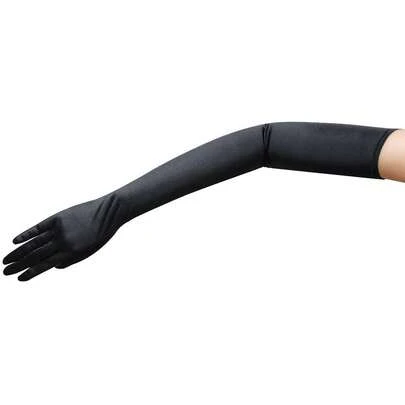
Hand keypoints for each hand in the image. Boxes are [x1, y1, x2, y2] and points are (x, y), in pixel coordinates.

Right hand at [3, 193, 124, 280]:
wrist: (110, 212)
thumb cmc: (101, 234)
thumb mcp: (89, 251)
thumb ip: (70, 259)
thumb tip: (52, 266)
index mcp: (71, 253)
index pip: (45, 265)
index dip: (31, 273)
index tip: (19, 279)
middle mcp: (62, 242)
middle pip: (35, 255)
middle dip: (19, 265)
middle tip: (5, 272)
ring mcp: (59, 229)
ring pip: (34, 243)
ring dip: (18, 252)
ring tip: (5, 260)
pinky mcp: (58, 217)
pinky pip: (38, 227)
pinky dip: (26, 234)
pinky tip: (14, 240)